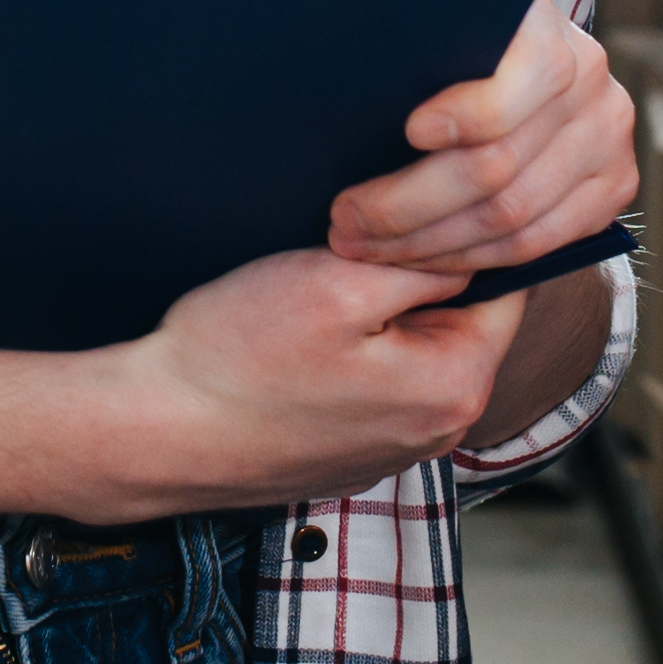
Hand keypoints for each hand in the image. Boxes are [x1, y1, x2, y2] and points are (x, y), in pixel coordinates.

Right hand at [90, 249, 530, 514]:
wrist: (155, 433)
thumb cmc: (237, 357)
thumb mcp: (338, 282)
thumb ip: (428, 263)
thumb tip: (480, 247)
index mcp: (454, 385)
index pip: (507, 285)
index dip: (468, 232)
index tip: (420, 208)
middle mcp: (439, 430)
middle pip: (463, 319)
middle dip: (422, 275)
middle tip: (351, 248)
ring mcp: (395, 450)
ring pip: (417, 350)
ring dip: (383, 314)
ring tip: (319, 290)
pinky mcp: (352, 454)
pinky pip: (378, 386)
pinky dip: (354, 356)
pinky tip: (302, 343)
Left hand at [328, 0, 636, 279]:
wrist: (520, 59)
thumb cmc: (449, 44)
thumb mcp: (433, 25)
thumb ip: (410, 45)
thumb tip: (349, 68)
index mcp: (546, 30)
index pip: (512, 85)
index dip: (464, 115)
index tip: (407, 133)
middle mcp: (591, 83)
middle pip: (498, 169)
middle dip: (407, 206)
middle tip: (344, 220)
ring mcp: (609, 139)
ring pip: (515, 220)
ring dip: (429, 246)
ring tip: (367, 247)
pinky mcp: (614, 185)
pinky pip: (539, 244)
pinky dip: (473, 260)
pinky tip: (423, 260)